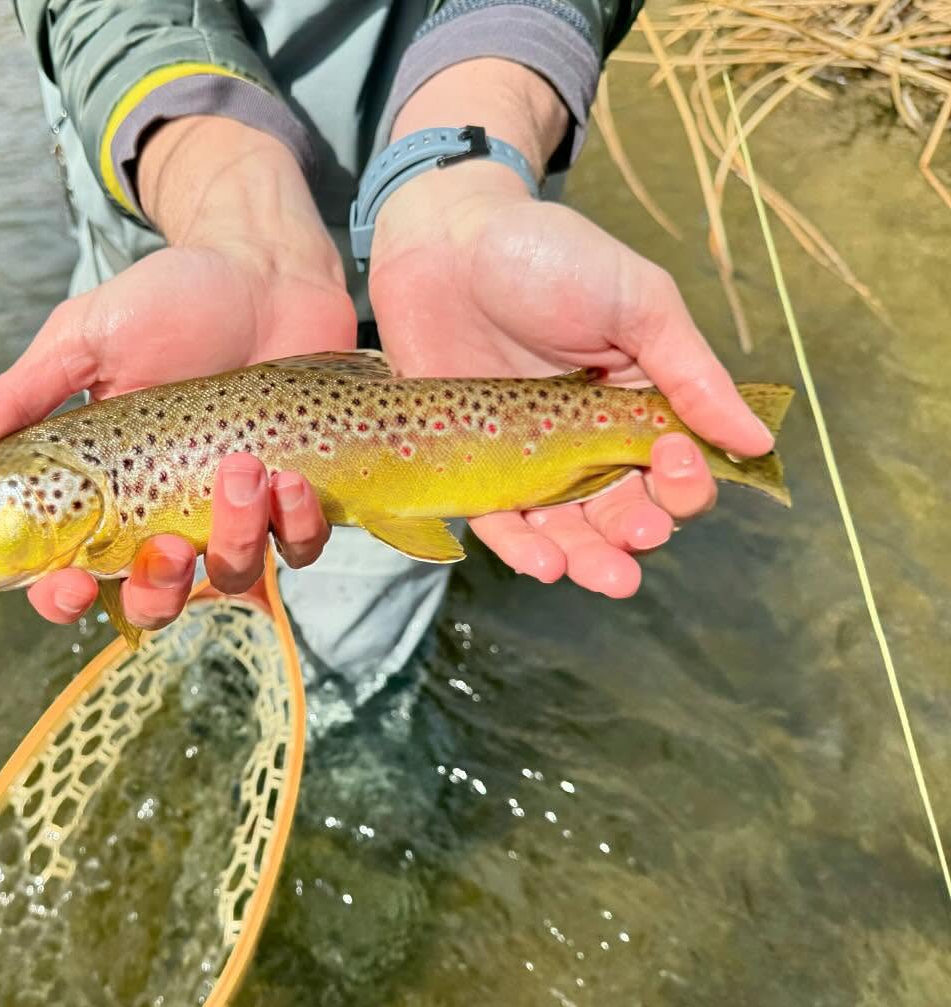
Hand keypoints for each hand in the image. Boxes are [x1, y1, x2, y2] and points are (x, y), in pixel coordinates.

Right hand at [0, 118, 346, 628]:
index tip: (66, 584)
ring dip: (234, 539)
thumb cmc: (170, 298)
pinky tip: (288, 478)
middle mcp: (166, 512)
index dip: (61, 599)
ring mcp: (233, 509)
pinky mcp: (293, 497)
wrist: (265, 264)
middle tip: (166, 548)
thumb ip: (19, 399)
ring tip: (242, 467)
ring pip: (229, 577)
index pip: (71, 573)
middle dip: (157, 592)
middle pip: (152, 600)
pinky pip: (296, 547)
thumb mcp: (84, 339)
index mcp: (103, 490)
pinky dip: (293, 526)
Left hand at [369, 60, 773, 597]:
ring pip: (567, 528)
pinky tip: (544, 565)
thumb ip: (689, 372)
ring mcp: (526, 456)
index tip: (676, 463)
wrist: (444, 237)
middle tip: (643, 534)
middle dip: (640, 532)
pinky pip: (499, 521)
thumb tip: (756, 441)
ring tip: (607, 576)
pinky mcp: (469, 463)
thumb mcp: (635, 301)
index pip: (674, 464)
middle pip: (623, 508)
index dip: (685, 478)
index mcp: (635, 401)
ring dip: (591, 560)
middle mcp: (584, 439)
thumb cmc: (546, 254)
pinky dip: (522, 548)